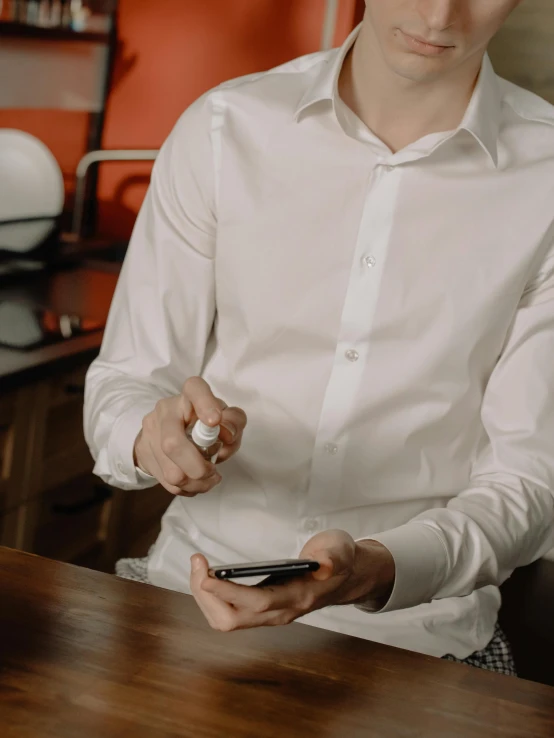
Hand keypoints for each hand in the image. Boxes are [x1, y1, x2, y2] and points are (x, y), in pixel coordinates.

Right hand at [134, 376, 246, 496]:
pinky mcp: (144, 452)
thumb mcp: (226, 420)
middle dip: (197, 467)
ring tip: (208, 478)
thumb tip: (227, 432)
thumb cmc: (205, 424)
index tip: (215, 421)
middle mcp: (166, 410)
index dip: (205, 404)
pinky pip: (167, 482)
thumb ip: (234, 422)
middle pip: (173, 443)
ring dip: (195, 482)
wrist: (171, 432)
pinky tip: (196, 482)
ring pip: (170, 471)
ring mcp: (152, 432)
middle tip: (213, 471)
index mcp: (189, 396)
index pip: (194, 389)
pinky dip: (187, 488)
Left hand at [190, 530, 394, 631]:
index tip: (206, 576)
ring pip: (227, 621)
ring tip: (199, 567)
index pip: (258, 602)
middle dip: (207, 595)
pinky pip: (229, 613)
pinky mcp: (262, 610)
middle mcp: (281, 612)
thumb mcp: (341, 550)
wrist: (347, 575)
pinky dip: (212, 597)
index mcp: (299, 597)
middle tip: (198, 563)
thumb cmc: (339, 558)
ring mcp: (271, 614)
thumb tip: (325, 564)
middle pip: (233, 620)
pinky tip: (207, 576)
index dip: (229, 592)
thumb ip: (334, 557)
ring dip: (205, 597)